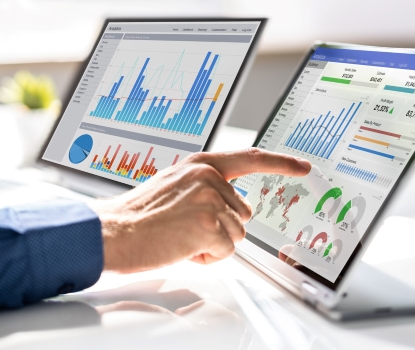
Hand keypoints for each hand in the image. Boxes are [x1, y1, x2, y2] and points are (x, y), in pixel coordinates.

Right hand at [91, 148, 311, 272]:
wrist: (112, 232)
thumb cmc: (137, 216)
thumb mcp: (173, 187)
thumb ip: (204, 188)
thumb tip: (231, 206)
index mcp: (200, 165)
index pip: (250, 158)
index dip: (281, 163)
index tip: (303, 166)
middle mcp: (208, 177)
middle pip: (243, 213)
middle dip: (222, 228)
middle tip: (186, 229)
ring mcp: (210, 198)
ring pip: (236, 234)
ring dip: (212, 244)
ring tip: (179, 237)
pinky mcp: (208, 224)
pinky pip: (225, 251)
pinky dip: (206, 256)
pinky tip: (181, 247)